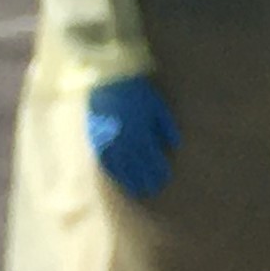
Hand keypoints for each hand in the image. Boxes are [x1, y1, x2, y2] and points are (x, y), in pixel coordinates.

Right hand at [84, 74, 177, 202]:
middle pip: (136, 167)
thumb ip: (165, 126)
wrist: (104, 79)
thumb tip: (175, 145)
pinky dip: (112, 171)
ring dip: (129, 180)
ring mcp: (108, 141)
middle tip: (152, 191)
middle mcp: (124, 141)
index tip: (163, 181)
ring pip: (120, 167)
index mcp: (141, 133)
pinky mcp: (94, 138)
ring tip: (136, 190)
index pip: (152, 159)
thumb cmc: (135, 90)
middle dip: (145, 179)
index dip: (158, 171)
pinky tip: (117, 178)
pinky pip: (104, 160)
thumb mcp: (156, 105)